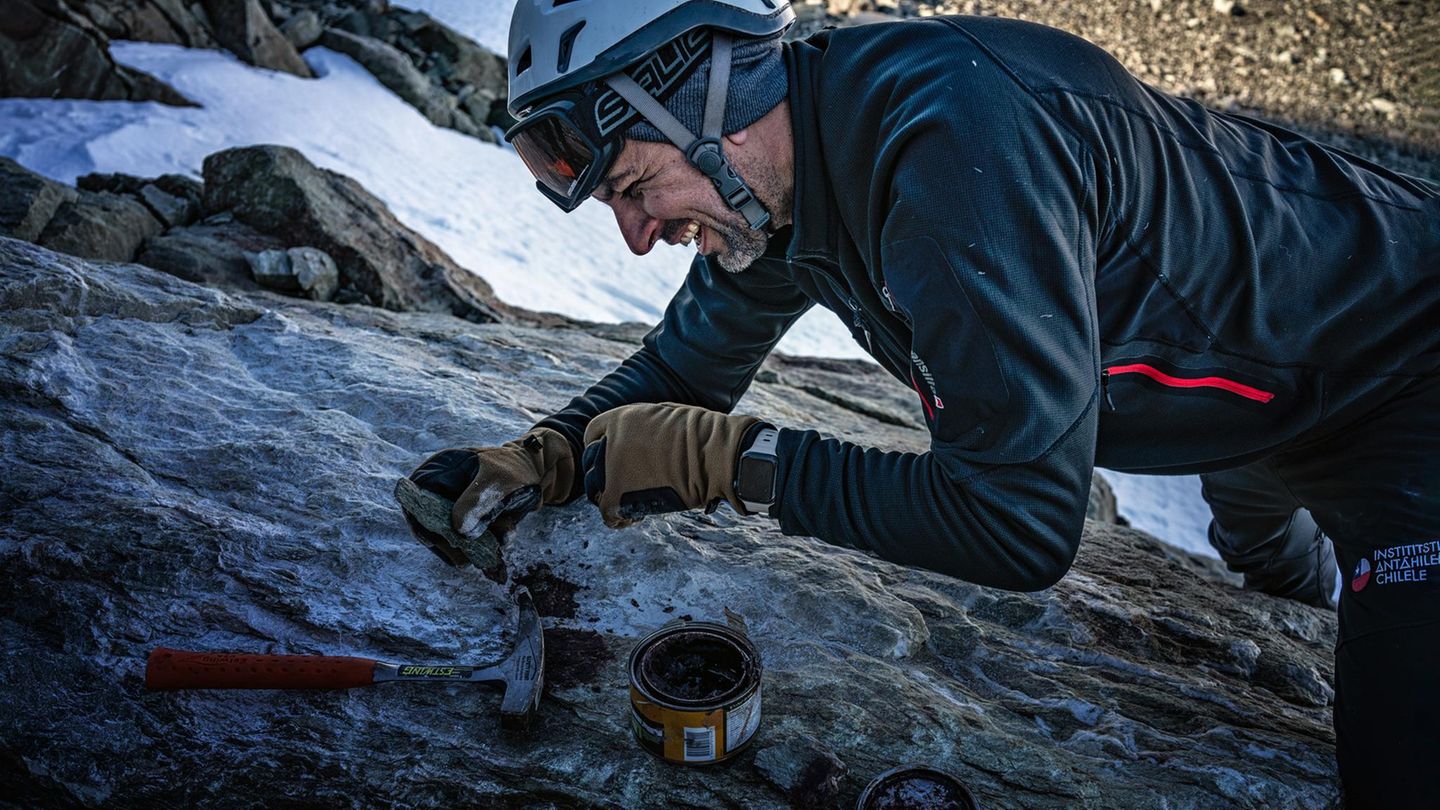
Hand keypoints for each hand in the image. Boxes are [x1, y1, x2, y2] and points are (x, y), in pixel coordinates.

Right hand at [402, 427, 573, 564]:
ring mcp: (453, 509)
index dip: (418, 521)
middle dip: (451, 544)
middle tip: (467, 558)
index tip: (431, 539)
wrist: (537, 473)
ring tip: (498, 542)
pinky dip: (484, 549)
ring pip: (449, 540)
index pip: (414, 499)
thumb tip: (458, 530)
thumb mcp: (498, 480)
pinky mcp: (468, 524)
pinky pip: (467, 545)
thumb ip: (478, 501)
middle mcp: (441, 492)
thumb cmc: (514, 468)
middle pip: (429, 526)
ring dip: (472, 548)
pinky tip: (505, 538)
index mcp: (440, 471)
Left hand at [581, 402, 763, 527]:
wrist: (715, 455)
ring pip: (597, 489)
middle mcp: (611, 440)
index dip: (600, 448)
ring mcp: (612, 466)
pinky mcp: (618, 492)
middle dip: (604, 475)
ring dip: (610, 498)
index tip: (611, 459)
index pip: (594, 434)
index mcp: (622, 418)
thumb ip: (644, 427)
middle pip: (593, 464)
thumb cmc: (703, 436)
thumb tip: (645, 440)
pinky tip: (632, 518)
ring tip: (630, 506)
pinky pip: (607, 511)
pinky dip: (616, 518)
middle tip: (624, 486)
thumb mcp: (667, 415)